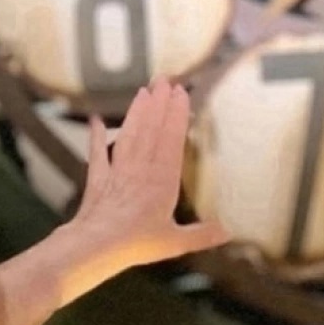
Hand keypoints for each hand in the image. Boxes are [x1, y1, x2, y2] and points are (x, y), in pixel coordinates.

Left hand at [72, 78, 229, 268]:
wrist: (96, 245)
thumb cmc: (137, 244)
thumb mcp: (176, 242)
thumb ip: (202, 234)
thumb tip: (228, 232)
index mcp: (162, 181)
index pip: (172, 140)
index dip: (176, 115)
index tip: (180, 93)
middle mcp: (140, 170)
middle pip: (151, 130)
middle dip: (158, 103)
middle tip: (164, 79)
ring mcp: (117, 171)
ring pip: (129, 135)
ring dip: (136, 112)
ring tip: (143, 91)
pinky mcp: (98, 179)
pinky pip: (97, 153)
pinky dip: (96, 136)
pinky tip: (96, 120)